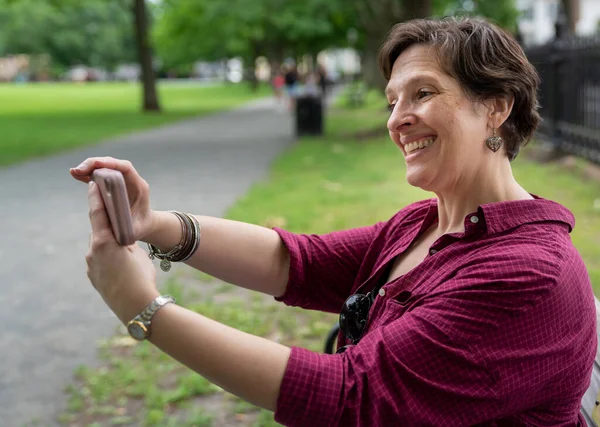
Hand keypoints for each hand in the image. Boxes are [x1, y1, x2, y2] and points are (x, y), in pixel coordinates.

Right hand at [70, 156, 155, 241]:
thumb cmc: (141, 226)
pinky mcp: (113, 183)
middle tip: (78, 170)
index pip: (126, 168)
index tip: (95, 165)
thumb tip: (106, 218)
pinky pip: (101, 174)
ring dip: (89, 167)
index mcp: (139, 186)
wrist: (145, 224)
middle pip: (112, 164)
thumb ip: (123, 224)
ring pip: (105, 167)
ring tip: (74, 172)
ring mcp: (122, 180)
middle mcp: (131, 179)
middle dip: (95, 164)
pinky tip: (76, 175)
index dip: (110, 163)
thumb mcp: (135, 228)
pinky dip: (89, 174)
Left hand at [86, 180, 158, 323]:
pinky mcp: (93, 277)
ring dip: (109, 244)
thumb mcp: (137, 253)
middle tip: (114, 214)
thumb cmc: (141, 277)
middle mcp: (93, 251)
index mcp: (104, 241)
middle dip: (106, 224)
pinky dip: (108, 258)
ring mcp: (91, 265)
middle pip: (98, 230)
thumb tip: (121, 241)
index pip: (98, 213)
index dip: (96, 197)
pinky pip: (100, 261)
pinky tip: (120, 266)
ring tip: (125, 250)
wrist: (136, 306)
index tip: (93, 184)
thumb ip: (126, 242)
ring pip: (99, 247)